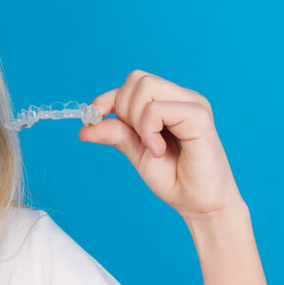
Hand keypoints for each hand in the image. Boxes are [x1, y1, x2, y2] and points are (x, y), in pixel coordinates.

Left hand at [78, 69, 244, 220]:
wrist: (199, 204)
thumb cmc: (174, 178)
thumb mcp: (136, 152)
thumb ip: (116, 134)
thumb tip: (84, 127)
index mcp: (169, 101)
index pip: (133, 82)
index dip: (108, 98)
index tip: (94, 118)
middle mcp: (182, 97)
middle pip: (137, 79)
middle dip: (123, 110)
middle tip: (138, 140)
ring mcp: (193, 104)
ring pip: (145, 87)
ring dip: (136, 120)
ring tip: (151, 147)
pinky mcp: (199, 116)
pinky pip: (157, 110)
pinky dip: (148, 131)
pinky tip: (159, 150)